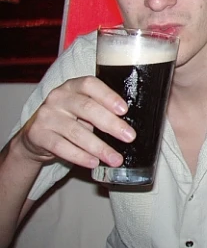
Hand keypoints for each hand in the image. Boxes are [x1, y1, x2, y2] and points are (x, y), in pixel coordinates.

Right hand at [17, 76, 134, 169]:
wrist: (36, 134)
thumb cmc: (69, 118)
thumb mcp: (82, 107)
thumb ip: (101, 109)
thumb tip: (128, 126)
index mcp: (73, 86)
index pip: (90, 85)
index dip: (108, 96)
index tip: (124, 110)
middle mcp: (58, 97)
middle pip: (87, 108)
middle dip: (112, 124)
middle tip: (129, 137)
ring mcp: (46, 115)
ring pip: (76, 131)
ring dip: (99, 147)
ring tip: (115, 158)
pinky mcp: (37, 134)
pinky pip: (61, 147)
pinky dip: (80, 156)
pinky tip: (94, 162)